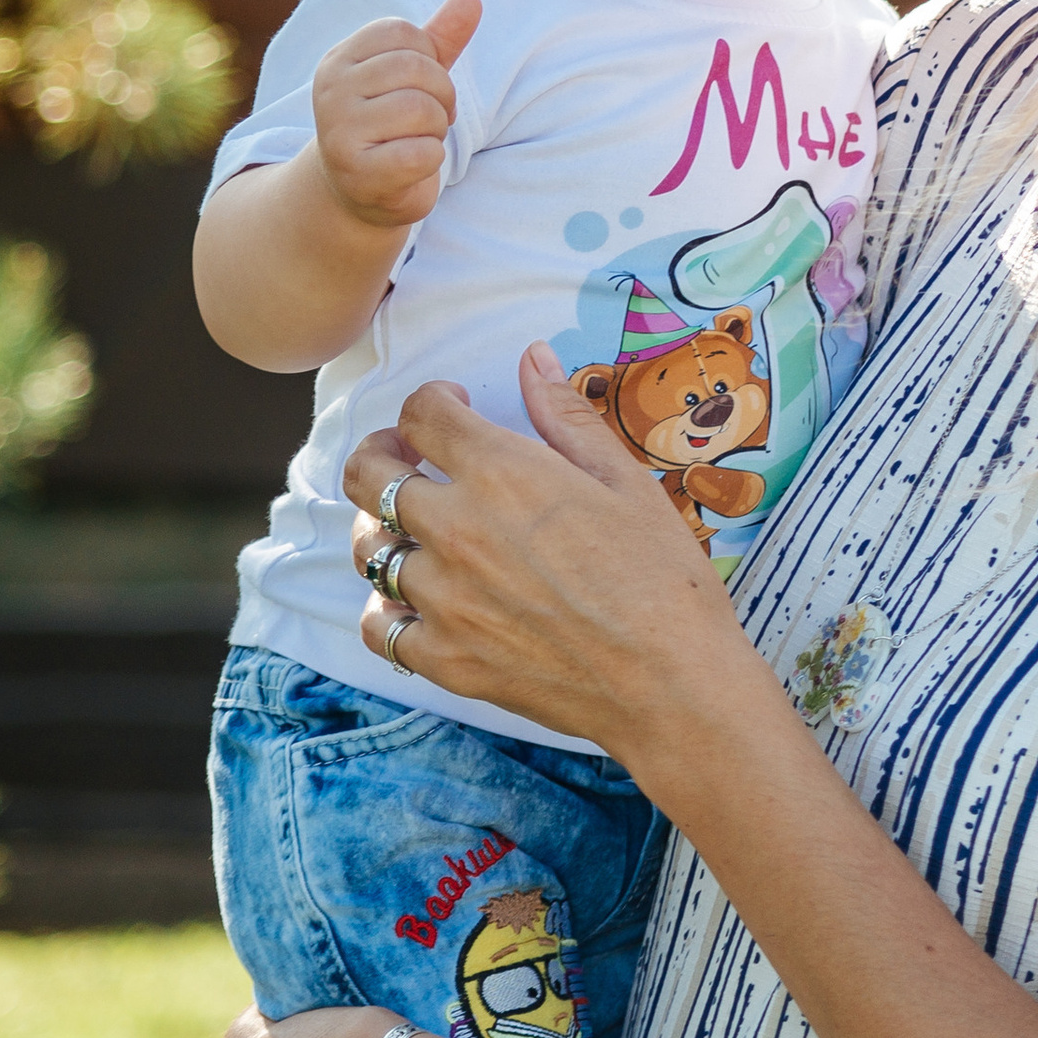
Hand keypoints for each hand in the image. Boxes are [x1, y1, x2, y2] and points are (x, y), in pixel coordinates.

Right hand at [311, 0, 481, 229]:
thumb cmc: (390, 127)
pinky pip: (422, 154)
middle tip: (431, 119)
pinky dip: (431, 159)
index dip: (430, 60)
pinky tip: (412, 165)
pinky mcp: (357, 173)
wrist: (357, 192)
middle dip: (441, 96)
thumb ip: (440, 38)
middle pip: (415, 69)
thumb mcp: (413, 78)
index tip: (422, 87)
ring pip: (421, 110)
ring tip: (418, 140)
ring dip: (436, 129)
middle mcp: (331, 91)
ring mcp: (339, 133)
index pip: (403, 34)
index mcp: (340, 60)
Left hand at [346, 353, 765, 766]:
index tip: (452, 407)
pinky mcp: (444, 659)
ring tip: (418, 531)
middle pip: (368, 474)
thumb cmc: (661, 575)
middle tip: (410, 459)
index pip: (422, 414)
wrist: (670, 681)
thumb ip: (565, 414)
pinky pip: (379, 626)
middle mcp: (456, 529)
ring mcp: (442, 598)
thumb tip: (531, 357)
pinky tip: (418, 601)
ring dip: (384, 529)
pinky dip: (388, 608)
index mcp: (501, 472)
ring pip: (367, 549)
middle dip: (382, 452)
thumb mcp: (624, 479)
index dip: (432, 400)